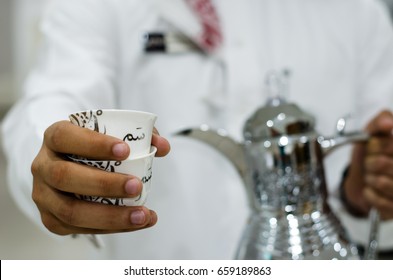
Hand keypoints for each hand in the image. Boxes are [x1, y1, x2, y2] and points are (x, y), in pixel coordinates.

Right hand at [31, 120, 169, 234]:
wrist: (69, 165)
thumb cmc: (93, 148)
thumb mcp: (111, 134)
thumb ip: (140, 135)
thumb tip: (163, 146)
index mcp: (56, 138)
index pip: (65, 137)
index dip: (94, 144)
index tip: (126, 150)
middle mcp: (43, 166)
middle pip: (65, 176)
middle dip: (104, 184)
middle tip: (137, 186)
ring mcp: (44, 195)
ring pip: (69, 211)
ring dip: (110, 216)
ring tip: (142, 214)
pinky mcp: (51, 219)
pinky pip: (78, 229)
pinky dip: (111, 228)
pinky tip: (135, 223)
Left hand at [343, 110, 392, 219]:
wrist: (359, 179)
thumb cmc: (370, 154)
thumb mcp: (372, 133)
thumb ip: (380, 122)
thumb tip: (388, 123)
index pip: (391, 146)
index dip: (380, 145)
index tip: (373, 145)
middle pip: (387, 164)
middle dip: (371, 161)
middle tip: (370, 162)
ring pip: (383, 183)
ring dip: (370, 178)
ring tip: (371, 175)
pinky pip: (380, 201)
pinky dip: (369, 194)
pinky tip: (372, 189)